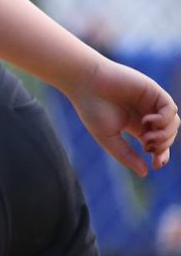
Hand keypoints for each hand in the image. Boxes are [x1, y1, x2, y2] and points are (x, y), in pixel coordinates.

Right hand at [72, 57, 178, 175]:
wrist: (85, 83)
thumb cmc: (91, 109)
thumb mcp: (108, 138)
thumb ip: (126, 155)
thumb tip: (145, 172)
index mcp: (137, 126)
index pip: (159, 144)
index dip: (161, 155)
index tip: (155, 165)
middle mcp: (147, 114)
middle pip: (168, 136)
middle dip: (162, 146)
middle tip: (146, 147)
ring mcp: (152, 102)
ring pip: (174, 124)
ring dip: (165, 135)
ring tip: (147, 138)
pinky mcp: (154, 91)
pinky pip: (170, 109)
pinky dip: (164, 119)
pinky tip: (147, 121)